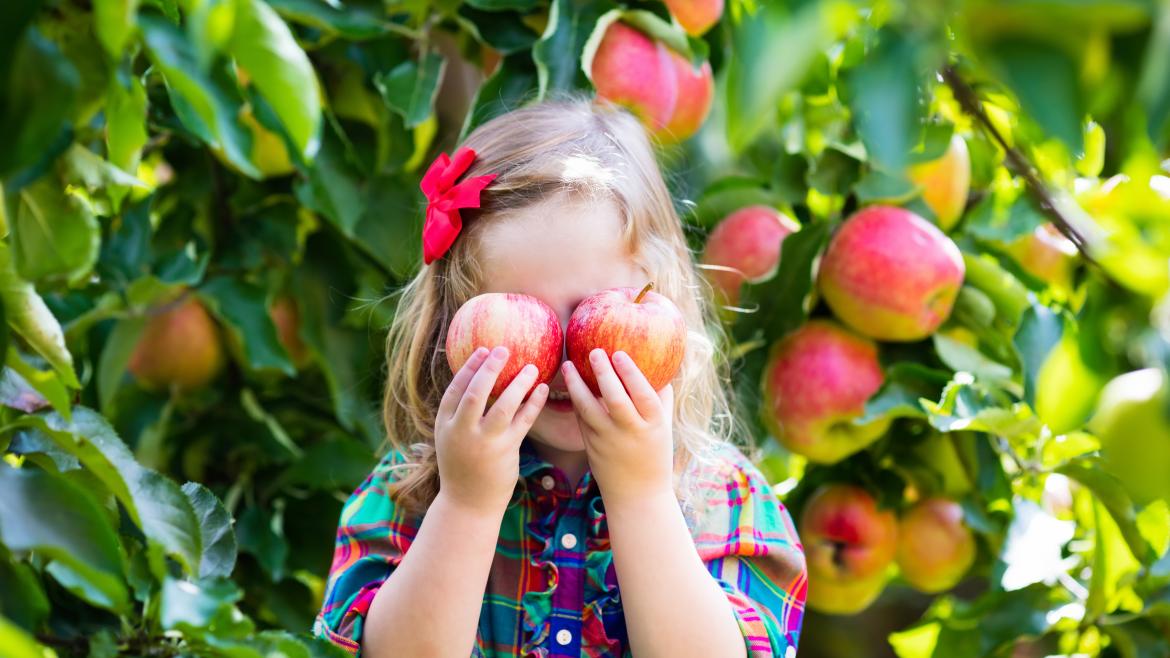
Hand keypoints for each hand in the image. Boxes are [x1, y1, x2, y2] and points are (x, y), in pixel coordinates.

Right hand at [434, 346, 548, 516]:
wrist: (468, 504)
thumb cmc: (462, 468)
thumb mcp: (451, 441)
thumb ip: (460, 416)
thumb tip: (476, 383)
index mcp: (445, 426)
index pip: (455, 390)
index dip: (469, 368)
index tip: (483, 350)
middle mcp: (462, 432)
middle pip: (476, 393)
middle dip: (490, 368)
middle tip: (504, 349)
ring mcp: (485, 442)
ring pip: (503, 405)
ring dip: (518, 383)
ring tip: (531, 367)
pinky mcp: (506, 451)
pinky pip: (523, 421)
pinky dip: (533, 403)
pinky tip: (542, 389)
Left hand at [563, 348, 674, 505]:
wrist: (637, 496)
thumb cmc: (655, 455)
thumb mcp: (664, 428)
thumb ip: (661, 399)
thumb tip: (660, 368)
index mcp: (653, 425)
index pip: (642, 394)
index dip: (631, 373)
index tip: (619, 353)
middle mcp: (630, 432)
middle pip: (615, 399)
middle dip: (603, 373)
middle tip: (594, 351)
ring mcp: (608, 441)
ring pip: (589, 409)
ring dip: (576, 385)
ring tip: (568, 365)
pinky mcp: (591, 447)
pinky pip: (581, 420)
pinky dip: (575, 401)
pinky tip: (570, 385)